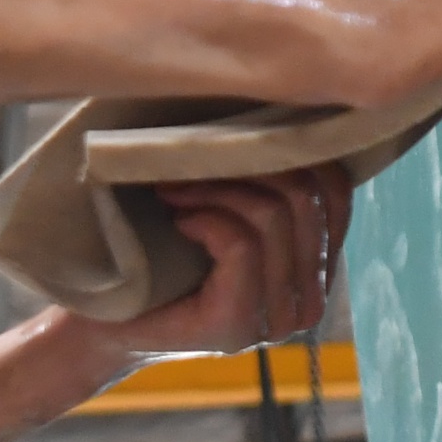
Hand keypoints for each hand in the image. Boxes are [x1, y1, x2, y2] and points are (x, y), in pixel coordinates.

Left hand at [64, 165, 356, 367]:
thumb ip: (271, 184)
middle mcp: (309, 301)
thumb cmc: (163, 256)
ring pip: (273, 217)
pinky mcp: (236, 326)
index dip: (290, 151)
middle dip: (245, 168)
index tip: (232, 144)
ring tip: (175, 194)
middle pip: (307, 198)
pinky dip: (205, 219)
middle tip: (188, 171)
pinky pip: (241, 245)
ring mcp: (277, 321)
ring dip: (215, 191)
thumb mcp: (231, 210)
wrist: (104, 323)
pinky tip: (180, 224)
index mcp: (318, 268)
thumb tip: (289, 115)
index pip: (336, 190)